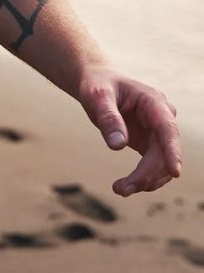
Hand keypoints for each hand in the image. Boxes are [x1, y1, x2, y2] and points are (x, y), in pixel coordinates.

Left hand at [77, 66, 181, 196]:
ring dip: (145, 181)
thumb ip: (108, 117)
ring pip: (162, 164)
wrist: (97, 83)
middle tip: (121, 189)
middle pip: (164, 152)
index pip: (168, 129)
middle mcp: (162, 118)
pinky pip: (155, 166)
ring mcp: (158, 133)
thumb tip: (118, 146)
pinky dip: (144, 178)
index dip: (172, 151)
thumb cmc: (97, 85)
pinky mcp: (151, 144)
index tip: (175, 172)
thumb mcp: (97, 96)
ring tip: (119, 189)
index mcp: (153, 102)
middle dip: (147, 174)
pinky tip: (126, 186)